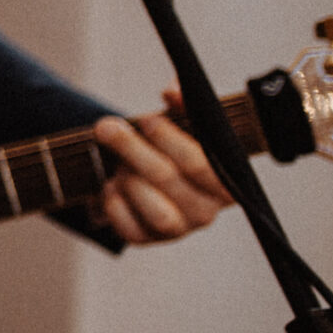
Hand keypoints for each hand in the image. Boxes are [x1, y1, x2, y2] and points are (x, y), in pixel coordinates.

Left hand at [92, 88, 230, 243]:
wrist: (150, 175)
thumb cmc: (172, 145)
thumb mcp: (184, 121)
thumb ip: (184, 104)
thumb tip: (172, 92)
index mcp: (225, 183)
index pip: (201, 164)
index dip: (169, 140)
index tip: (144, 119)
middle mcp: (207, 211)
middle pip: (169, 180)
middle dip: (132, 149)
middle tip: (106, 127)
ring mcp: (178, 230)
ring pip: (153, 209)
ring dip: (127, 179)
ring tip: (116, 162)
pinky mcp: (147, 240)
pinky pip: (128, 228)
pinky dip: (113, 204)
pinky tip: (110, 185)